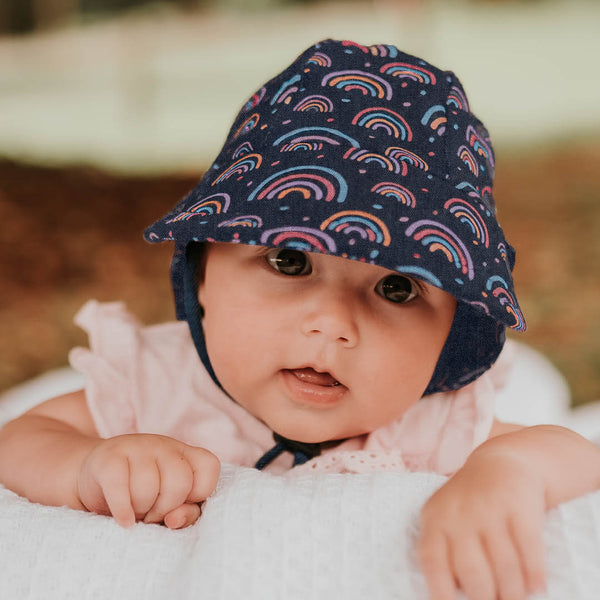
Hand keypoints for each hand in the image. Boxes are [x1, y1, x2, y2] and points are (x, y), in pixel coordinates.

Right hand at [77, 434, 219, 528]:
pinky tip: (124, 521)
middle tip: (153, 514)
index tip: (180, 504)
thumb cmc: (141, 495)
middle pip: (179, 481)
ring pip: (148, 486)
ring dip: (142, 510)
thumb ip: (185, 512)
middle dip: (166, 507)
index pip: (209, 467)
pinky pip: (119, 487)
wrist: (95, 476)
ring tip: (136, 511)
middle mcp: (164, 445)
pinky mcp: (108, 458)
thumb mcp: (169, 504)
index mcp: (185, 453)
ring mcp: (136, 447)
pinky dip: (122, 510)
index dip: (199, 493)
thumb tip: (175, 520)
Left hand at [418, 448, 546, 599]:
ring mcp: (490, 508)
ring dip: (513, 594)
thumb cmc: (468, 503)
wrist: (500, 463)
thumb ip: (443, 551)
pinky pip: (530, 550)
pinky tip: (535, 585)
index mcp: (434, 519)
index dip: (441, 593)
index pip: (432, 562)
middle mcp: (459, 514)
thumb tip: (451, 595)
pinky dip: (533, 574)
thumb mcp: (444, 518)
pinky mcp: (519, 506)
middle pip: (473, 573)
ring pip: (504, 567)